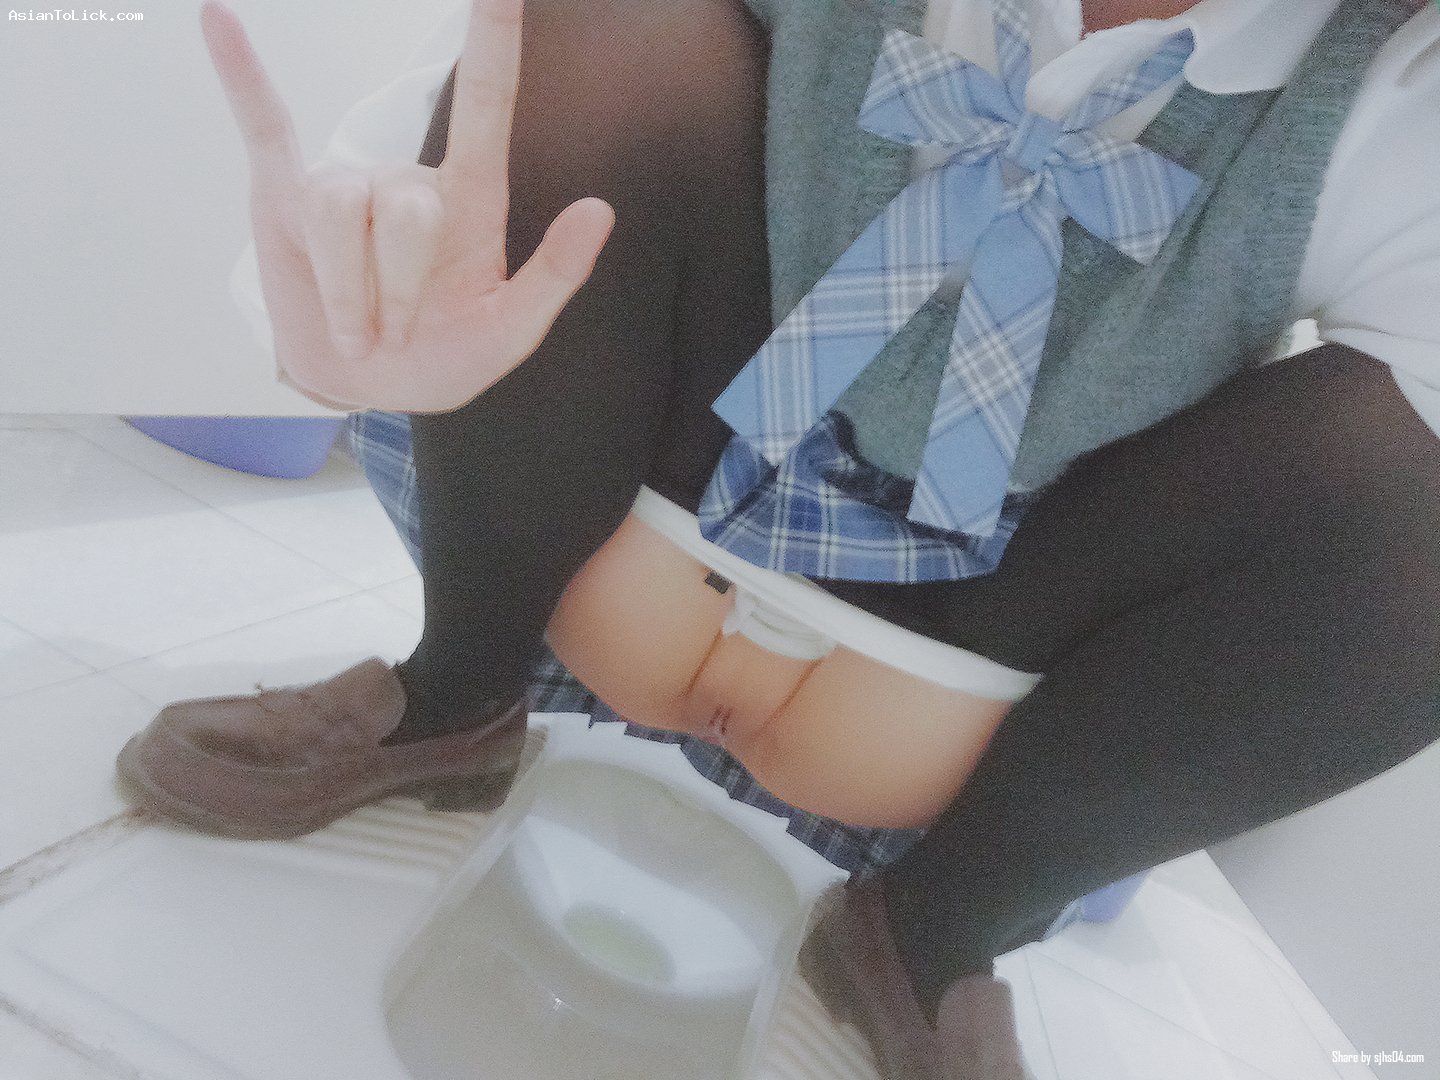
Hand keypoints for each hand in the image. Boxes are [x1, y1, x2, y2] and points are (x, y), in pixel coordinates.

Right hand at [201, 0, 615, 411]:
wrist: (374, 390)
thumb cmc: (449, 355)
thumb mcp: (513, 332)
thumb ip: (557, 275)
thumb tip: (600, 208)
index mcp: (471, 196)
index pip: (485, 99)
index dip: (492, 37)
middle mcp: (406, 178)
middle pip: (401, 206)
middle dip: (395, 289)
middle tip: (394, 338)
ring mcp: (343, 186)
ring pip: (336, 206)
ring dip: (346, 289)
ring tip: (356, 330)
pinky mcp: (284, 199)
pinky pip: (263, 128)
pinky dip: (239, 77)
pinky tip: (218, 20)